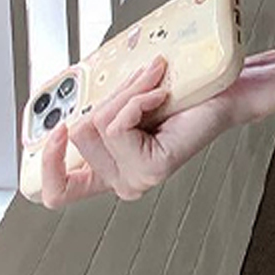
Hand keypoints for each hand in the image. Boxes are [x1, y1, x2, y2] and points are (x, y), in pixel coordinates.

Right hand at [37, 54, 237, 207]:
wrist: (228, 91)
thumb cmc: (185, 95)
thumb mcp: (127, 103)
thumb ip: (98, 110)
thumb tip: (70, 101)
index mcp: (107, 170)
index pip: (56, 191)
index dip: (47, 164)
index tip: (57, 128)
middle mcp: (119, 181)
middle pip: (79, 135)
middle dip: (108, 97)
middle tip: (141, 82)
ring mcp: (136, 179)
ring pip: (99, 126)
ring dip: (127, 94)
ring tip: (155, 85)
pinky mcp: (152, 170)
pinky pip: (119, 125)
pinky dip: (137, 100)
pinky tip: (162, 96)